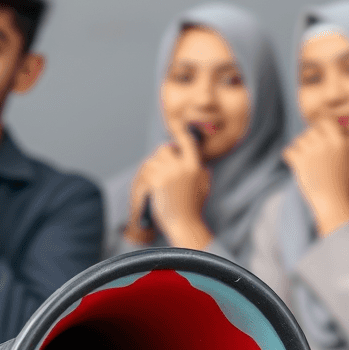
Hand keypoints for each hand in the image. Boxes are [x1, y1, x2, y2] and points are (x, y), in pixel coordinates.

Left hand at [124, 127, 211, 248]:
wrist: (184, 224)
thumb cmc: (193, 208)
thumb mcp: (204, 186)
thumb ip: (201, 170)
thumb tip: (197, 160)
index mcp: (195, 166)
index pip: (187, 142)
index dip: (180, 132)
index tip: (176, 125)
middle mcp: (183, 166)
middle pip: (163, 149)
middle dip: (160, 158)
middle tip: (160, 171)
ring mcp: (169, 173)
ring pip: (152, 161)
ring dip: (151, 170)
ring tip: (155, 184)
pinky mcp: (157, 181)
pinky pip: (146, 172)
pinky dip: (144, 180)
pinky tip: (149, 190)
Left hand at [282, 120, 348, 235]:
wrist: (333, 203)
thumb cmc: (347, 186)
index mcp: (340, 142)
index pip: (326, 121)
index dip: (321, 127)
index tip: (321, 135)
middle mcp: (325, 144)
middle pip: (310, 130)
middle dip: (310, 139)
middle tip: (312, 151)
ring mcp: (311, 153)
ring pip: (298, 140)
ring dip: (300, 148)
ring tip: (306, 159)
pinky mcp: (299, 162)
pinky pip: (288, 150)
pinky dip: (290, 156)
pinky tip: (296, 163)